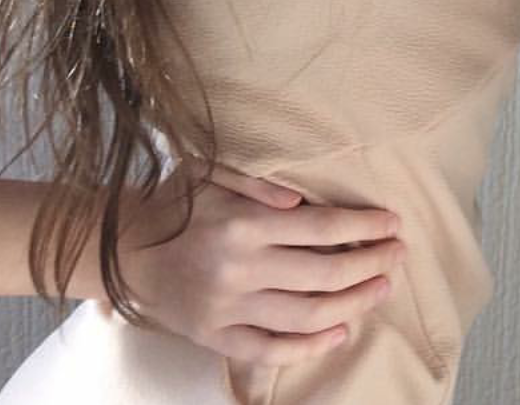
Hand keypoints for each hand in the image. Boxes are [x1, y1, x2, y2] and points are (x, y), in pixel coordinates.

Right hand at [114, 160, 405, 364]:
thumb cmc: (172, 201)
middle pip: (325, 272)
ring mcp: (229, 309)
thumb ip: (256, 181)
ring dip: (354, 302)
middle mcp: (240, 269)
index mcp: (243, 223)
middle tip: (399, 254)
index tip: (392, 222)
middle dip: (371, 262)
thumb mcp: (208, 169)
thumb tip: (300, 199)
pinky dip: (311, 346)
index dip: (364, 225)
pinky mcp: (216, 338)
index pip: (322, 226)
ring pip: (308, 315)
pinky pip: (271, 350)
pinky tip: (340, 331)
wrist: (121, 250)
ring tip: (382, 287)